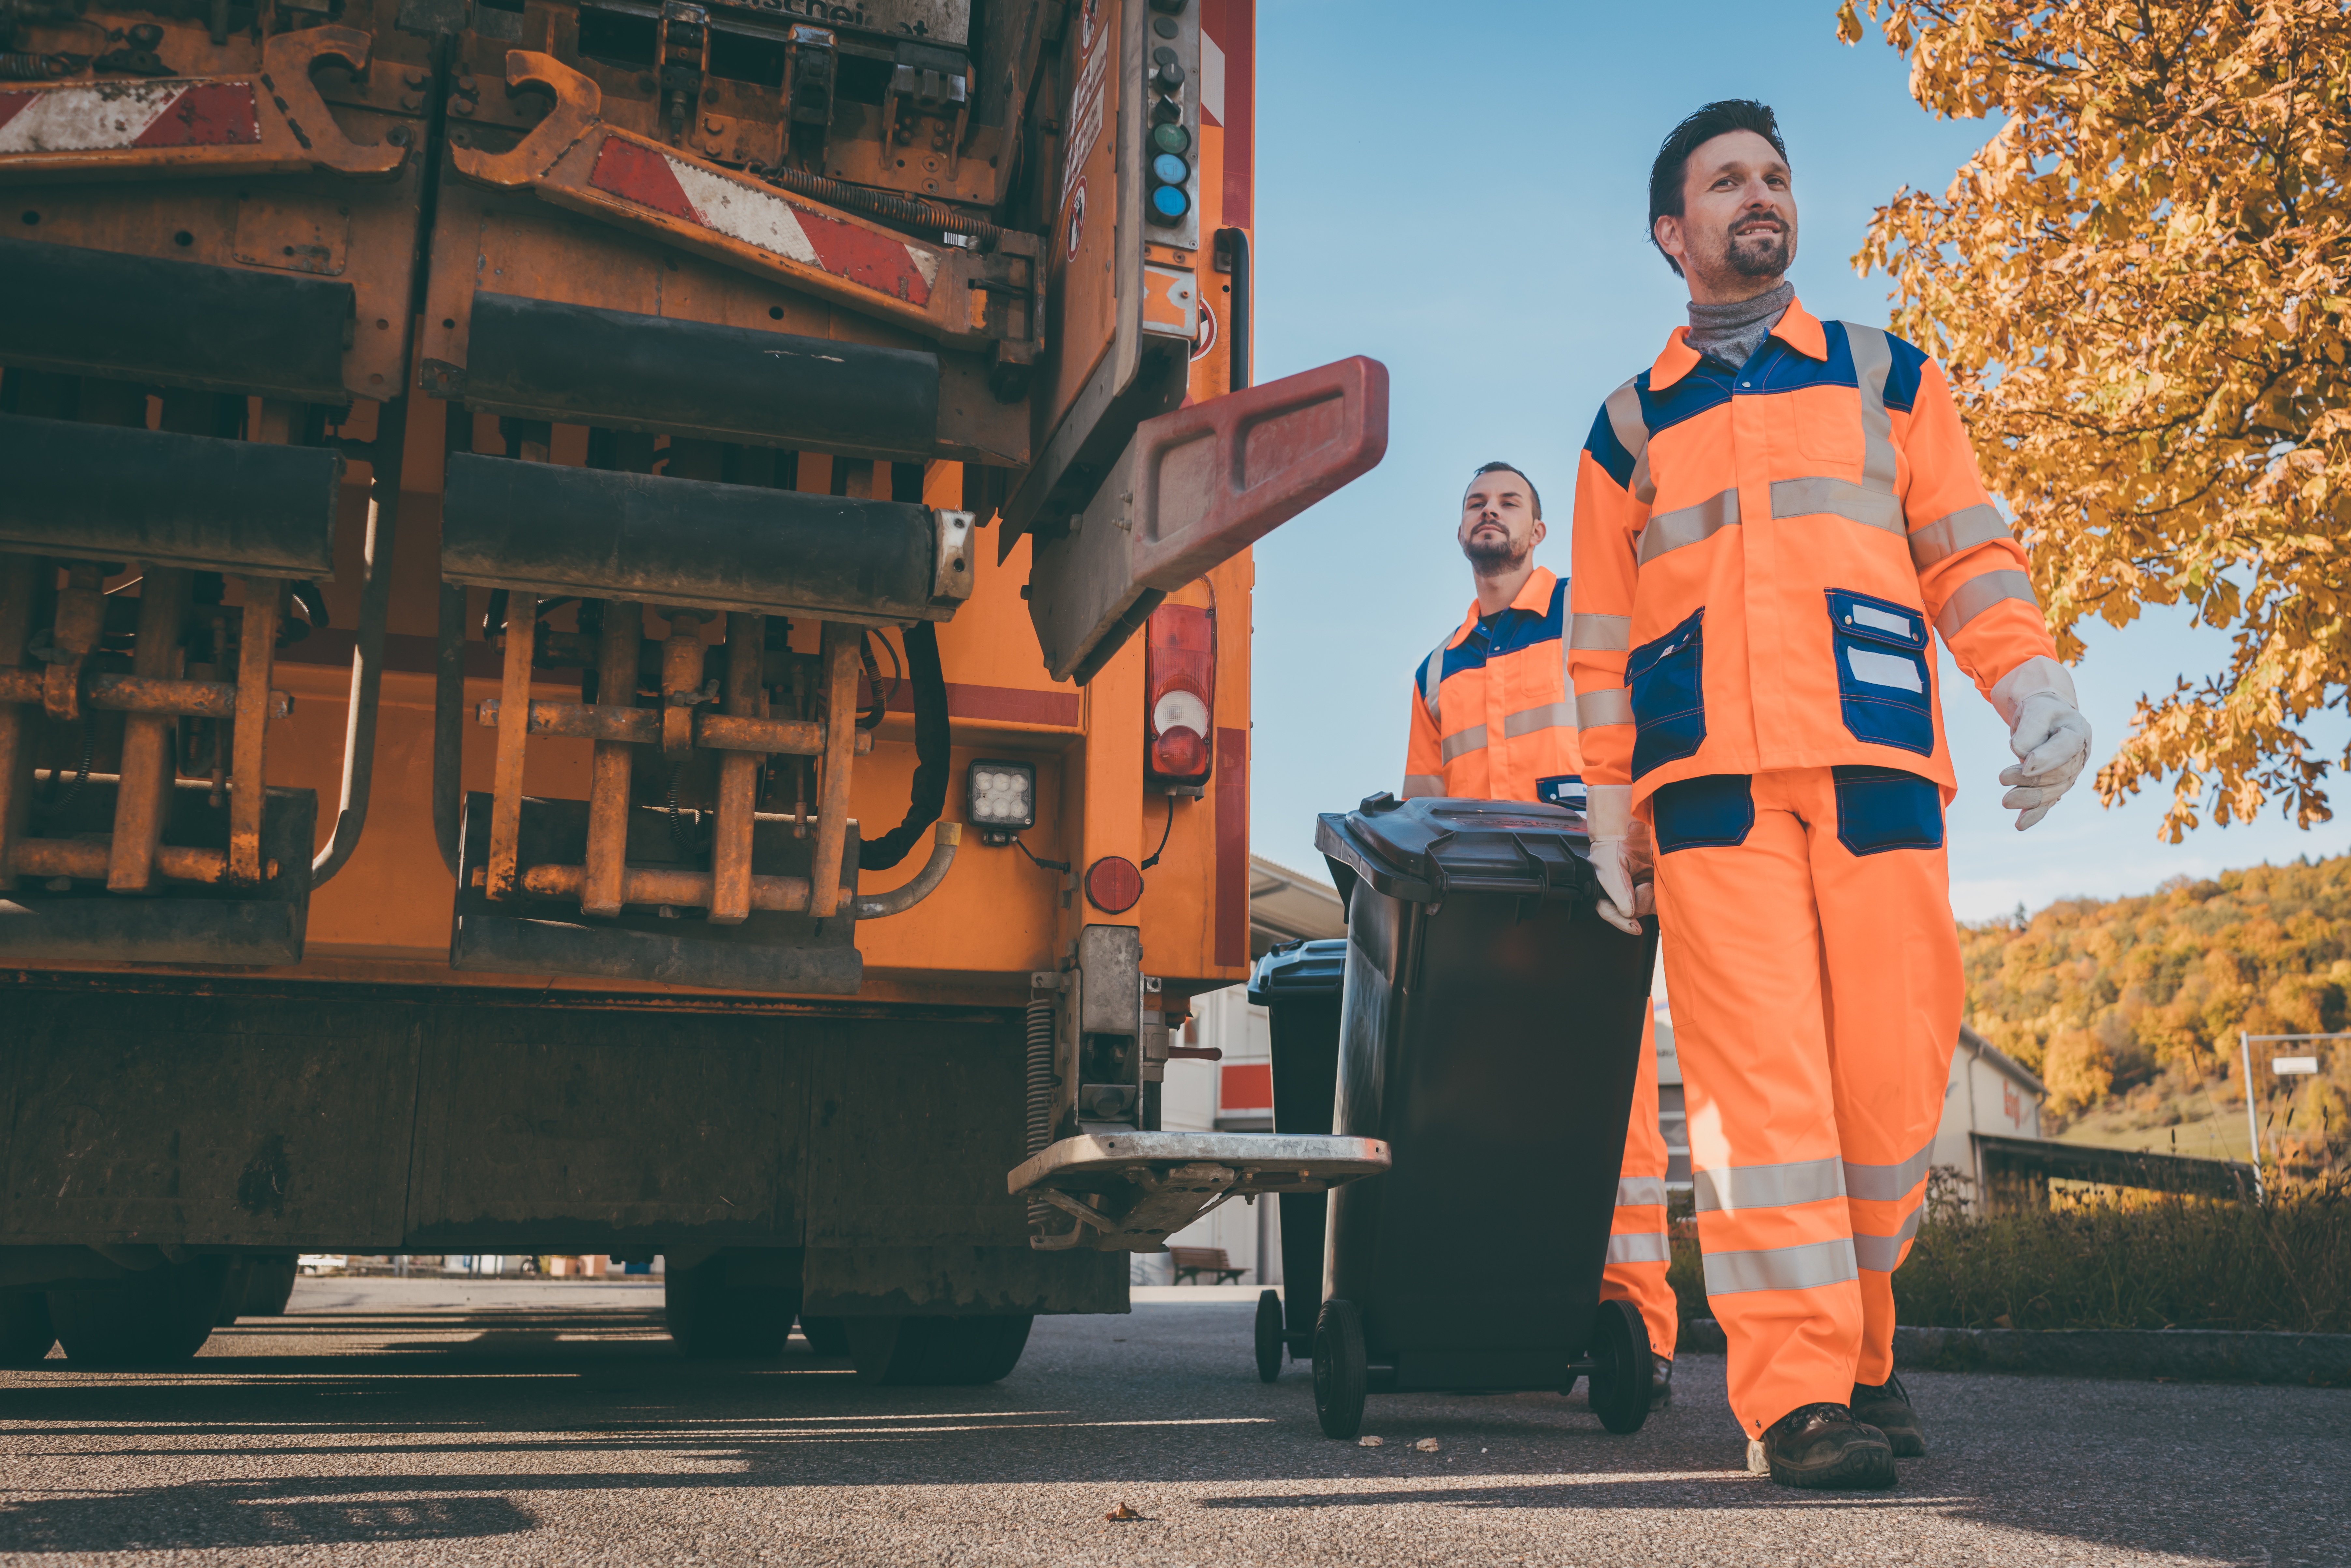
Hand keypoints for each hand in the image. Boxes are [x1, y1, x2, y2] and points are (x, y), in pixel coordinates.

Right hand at [1585, 785, 1653, 934]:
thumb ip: (1618, 891)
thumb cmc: (1611, 845)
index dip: (1623, 923)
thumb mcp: (1611, 868)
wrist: (1627, 828)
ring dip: (1650, 896)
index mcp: (1603, 892)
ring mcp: (1634, 890)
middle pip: (1631, 911)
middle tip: (1643, 886)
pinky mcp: (1647, 884)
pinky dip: (1658, 891)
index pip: (1611, 913)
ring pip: (1645, 906)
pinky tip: (1653, 881)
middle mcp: (1619, 894)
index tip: (1635, 928)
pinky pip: (1656, 897)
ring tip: (1647, 880)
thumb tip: (1628, 913)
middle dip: (1640, 901)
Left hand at [1991, 657, 2092, 831]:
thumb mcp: (2035, 709)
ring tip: (2006, 801)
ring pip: (2052, 791)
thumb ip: (2030, 728)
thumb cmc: (2040, 710)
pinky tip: (2020, 825)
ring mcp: (2070, 772)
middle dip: (2030, 780)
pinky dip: (2034, 814)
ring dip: (2028, 798)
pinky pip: (2048, 802)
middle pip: (2057, 773)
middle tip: (2002, 777)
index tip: (2024, 765)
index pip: (2065, 747)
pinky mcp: (2057, 785)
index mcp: (2077, 732)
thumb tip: (2021, 752)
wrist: (2046, 716)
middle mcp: (2078, 755)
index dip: (2046, 758)